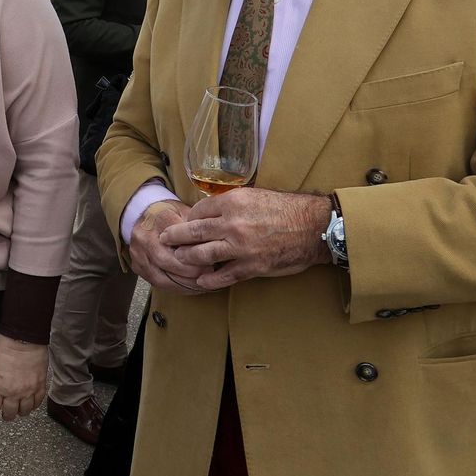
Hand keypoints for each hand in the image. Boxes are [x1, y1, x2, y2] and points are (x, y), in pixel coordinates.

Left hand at [0, 334, 46, 424]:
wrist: (24, 337)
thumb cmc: (5, 345)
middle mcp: (14, 392)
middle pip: (10, 413)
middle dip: (6, 416)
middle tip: (6, 415)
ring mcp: (29, 390)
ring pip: (25, 411)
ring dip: (21, 412)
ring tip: (19, 411)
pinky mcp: (40, 384)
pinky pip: (38, 401)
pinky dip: (35, 405)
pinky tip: (32, 404)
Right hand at [127, 199, 207, 294]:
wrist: (142, 216)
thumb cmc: (168, 215)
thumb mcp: (185, 212)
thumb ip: (198, 226)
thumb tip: (216, 243)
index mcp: (160, 219)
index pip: (179, 239)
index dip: (197, 251)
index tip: (213, 258)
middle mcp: (145, 237)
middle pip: (169, 261)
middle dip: (192, 271)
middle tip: (210, 274)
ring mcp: (139, 254)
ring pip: (164, 277)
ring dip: (186, 283)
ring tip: (204, 284)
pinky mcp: (138, 267)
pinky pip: (159, 284)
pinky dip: (178, 287)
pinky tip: (192, 286)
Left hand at [158, 187, 331, 290]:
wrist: (313, 227)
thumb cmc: (285, 209)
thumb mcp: (254, 196)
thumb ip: (230, 204)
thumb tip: (210, 211)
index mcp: (232, 202)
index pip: (198, 212)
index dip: (187, 219)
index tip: (182, 224)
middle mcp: (232, 224)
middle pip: (193, 232)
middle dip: (174, 237)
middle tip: (163, 240)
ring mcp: (240, 247)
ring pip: (202, 255)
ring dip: (187, 258)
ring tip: (177, 259)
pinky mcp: (251, 266)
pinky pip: (223, 275)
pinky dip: (209, 279)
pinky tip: (200, 280)